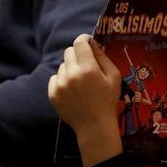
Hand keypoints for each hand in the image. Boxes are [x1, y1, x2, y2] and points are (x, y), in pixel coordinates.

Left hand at [47, 34, 123, 166]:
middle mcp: (72, 74)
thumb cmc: (108, 100)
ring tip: (80, 82)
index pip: (79, 43)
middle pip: (69, 51)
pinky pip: (55, 78)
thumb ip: (103, 57)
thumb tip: (93, 43)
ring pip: (62, 65)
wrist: (94, 126)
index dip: (84, 40)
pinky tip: (72, 90)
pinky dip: (62, 80)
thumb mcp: (114, 77)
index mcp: (88, 69)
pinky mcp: (52, 93)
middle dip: (78, 54)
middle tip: (86, 65)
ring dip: (70, 68)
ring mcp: (60, 84)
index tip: (88, 43)